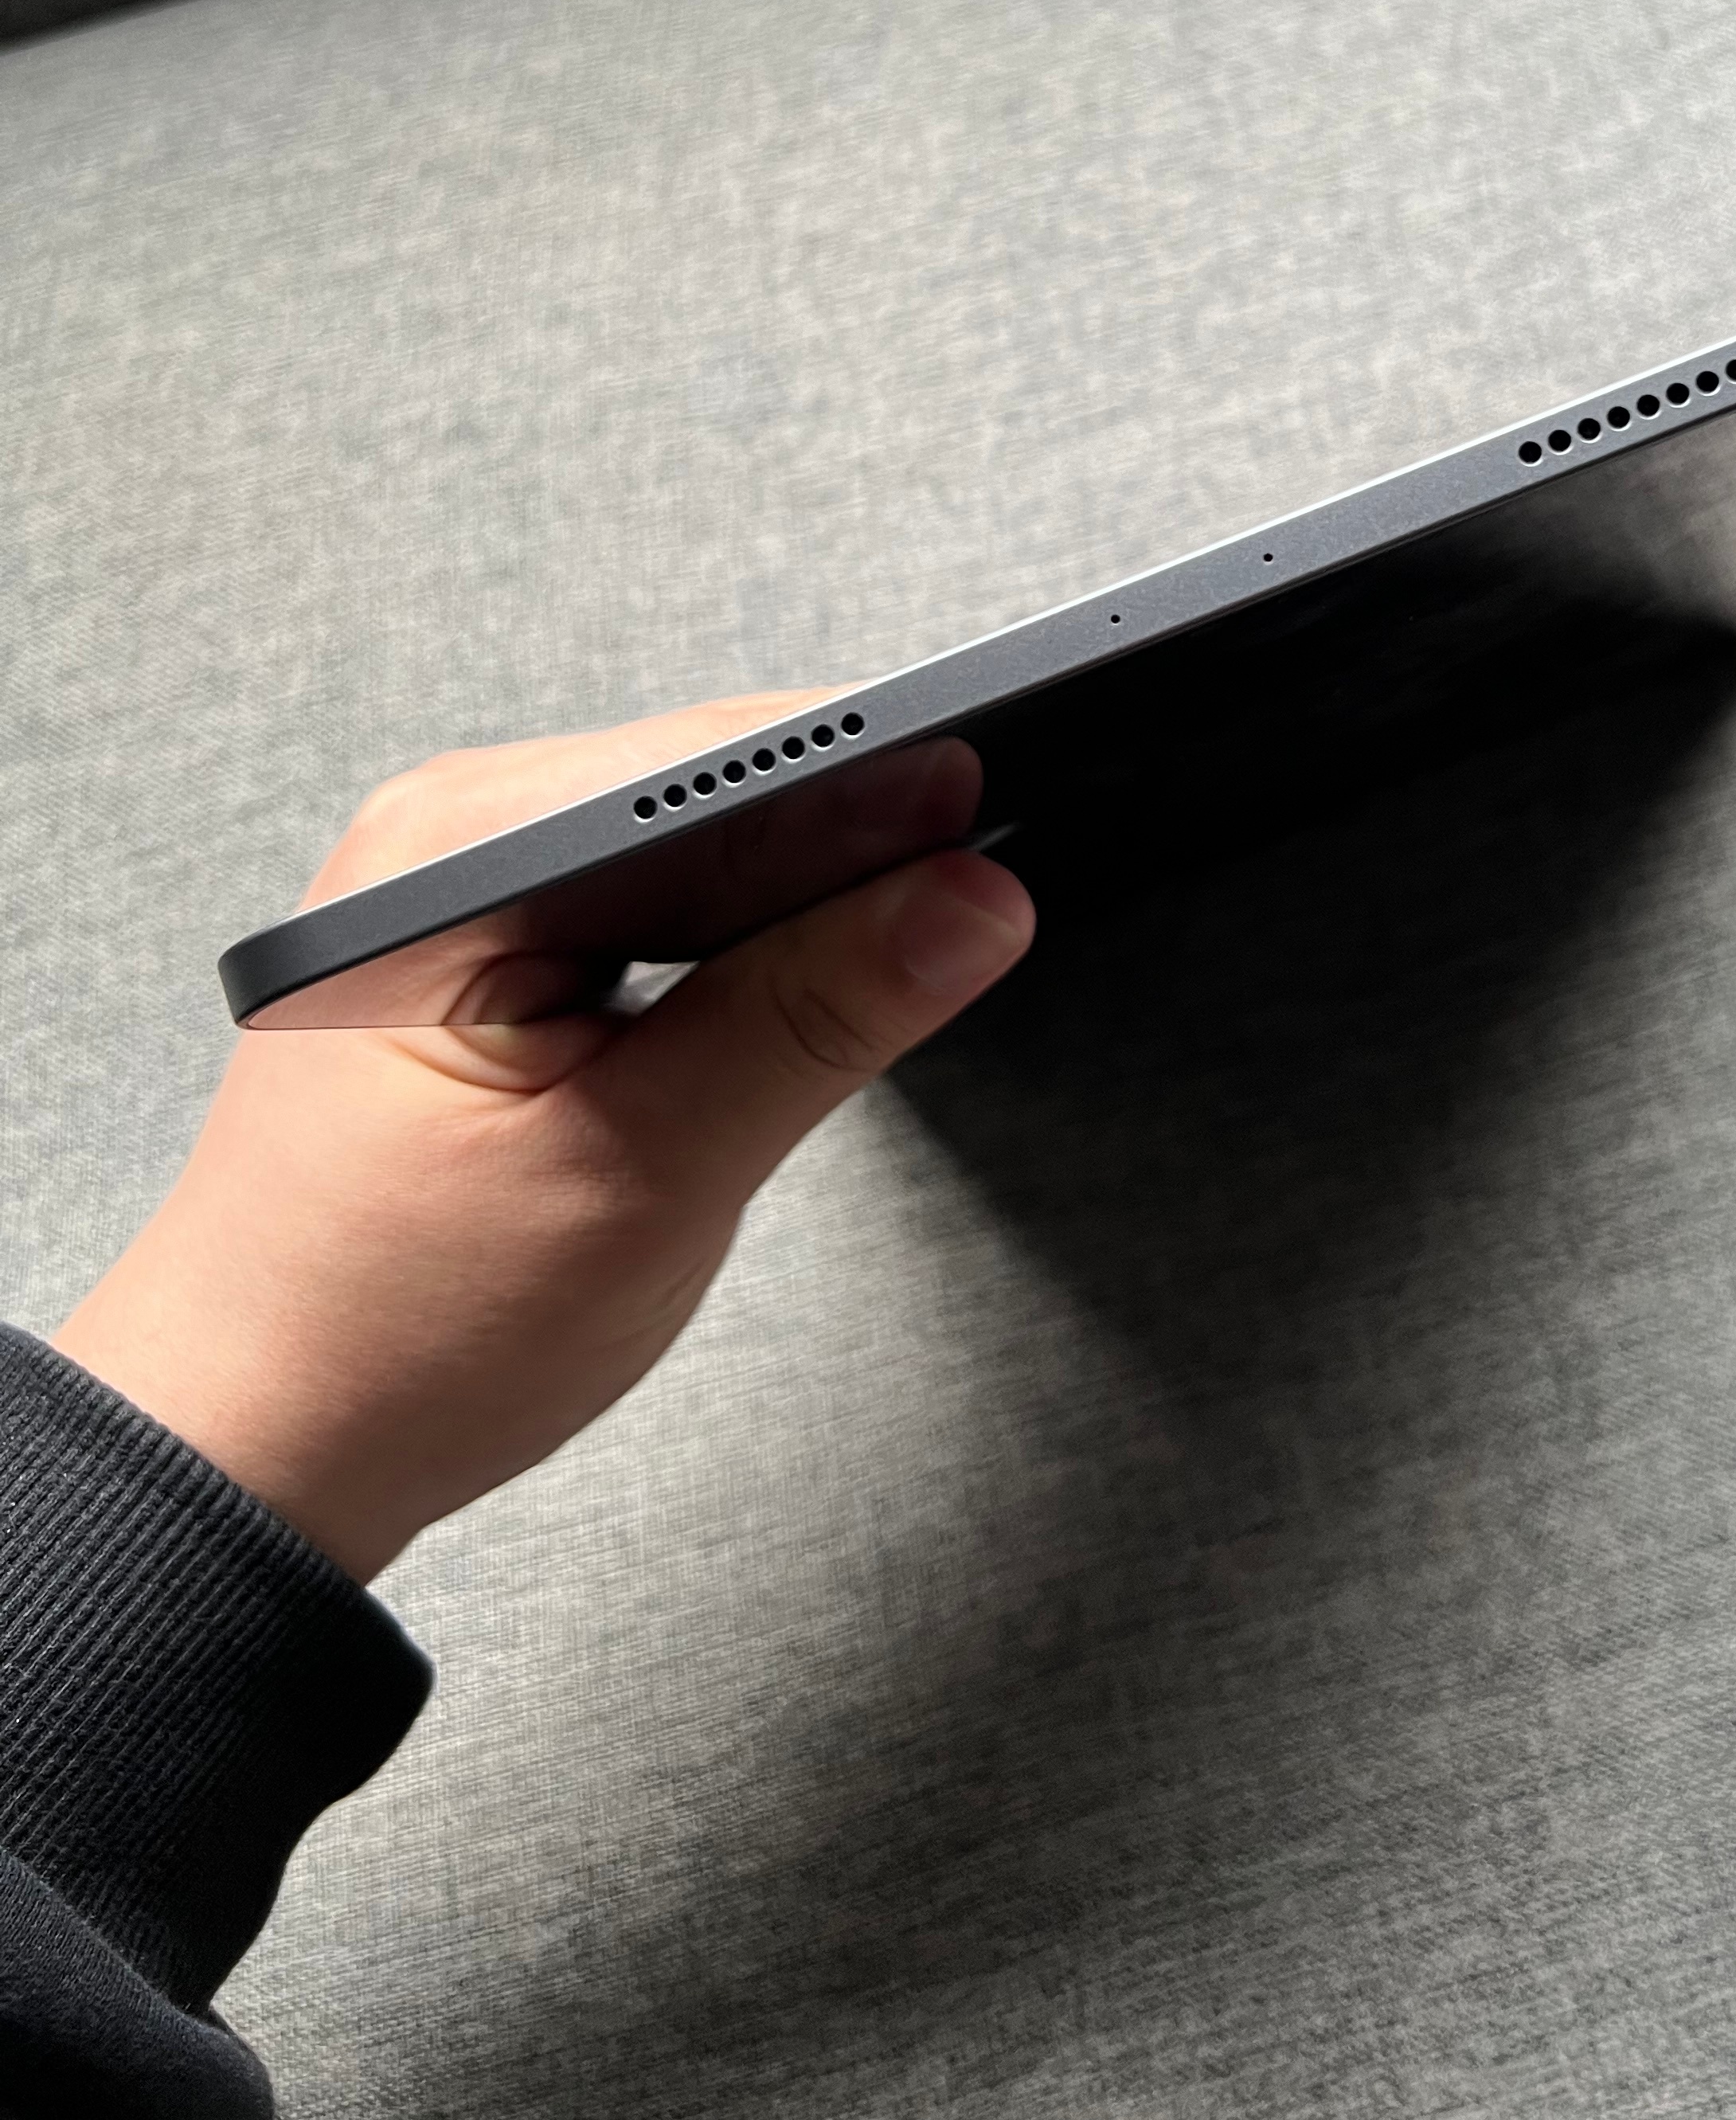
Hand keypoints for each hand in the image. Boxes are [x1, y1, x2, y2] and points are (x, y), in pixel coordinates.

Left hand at [53, 697, 1033, 1582]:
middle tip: (985, 896)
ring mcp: (467, 888)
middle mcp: (450, 838)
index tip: (1004, 808)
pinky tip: (804, 984)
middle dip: (860, 831)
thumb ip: (815, 1017)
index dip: (882, 777)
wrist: (254, 1452)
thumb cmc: (398, 1334)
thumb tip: (970, 900)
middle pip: (718, 782)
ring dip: (806, 889)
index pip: (723, 761)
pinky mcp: (493, 944)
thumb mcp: (644, 1176)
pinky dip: (745, 933)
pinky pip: (658, 894)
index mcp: (459, 858)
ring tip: (913, 942)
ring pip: (700, 839)